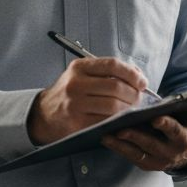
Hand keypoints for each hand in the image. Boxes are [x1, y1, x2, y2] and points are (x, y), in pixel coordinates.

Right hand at [28, 57, 145, 144]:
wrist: (44, 114)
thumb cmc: (69, 93)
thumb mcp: (82, 75)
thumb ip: (106, 73)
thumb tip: (138, 76)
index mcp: (79, 67)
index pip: (112, 65)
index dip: (132, 73)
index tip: (142, 82)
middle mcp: (76, 83)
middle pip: (116, 87)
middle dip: (134, 94)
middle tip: (138, 99)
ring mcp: (75, 103)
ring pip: (113, 106)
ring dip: (128, 109)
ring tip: (131, 110)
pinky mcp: (77, 122)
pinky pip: (106, 121)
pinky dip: (118, 121)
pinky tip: (120, 120)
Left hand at [102, 100, 186, 171]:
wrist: (186, 152)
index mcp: (184, 140)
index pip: (175, 132)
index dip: (166, 125)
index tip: (156, 118)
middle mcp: (170, 153)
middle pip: (151, 144)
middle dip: (136, 137)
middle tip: (121, 128)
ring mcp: (156, 161)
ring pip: (137, 153)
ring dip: (121, 144)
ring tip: (106, 134)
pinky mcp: (144, 163)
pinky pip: (129, 156)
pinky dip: (117, 148)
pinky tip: (105, 138)